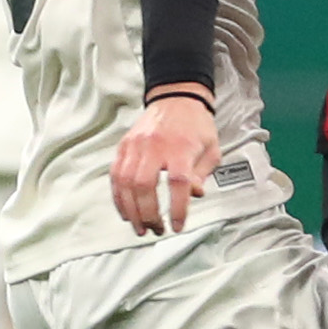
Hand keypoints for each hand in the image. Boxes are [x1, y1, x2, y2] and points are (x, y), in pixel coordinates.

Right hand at [110, 91, 221, 235]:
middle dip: (149, 214)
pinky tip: (126, 212)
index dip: (177, 207)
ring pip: (126, 183)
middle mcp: (154, 146)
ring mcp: (135, 146)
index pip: (178, 182)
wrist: (176, 98)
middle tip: (156, 229)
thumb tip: (194, 195)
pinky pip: (116, 176)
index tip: (177, 226)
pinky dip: (119, 197)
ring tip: (141, 227)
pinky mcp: (124, 146)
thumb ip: (202, 174)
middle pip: (145, 185)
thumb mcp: (211, 149)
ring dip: (131, 210)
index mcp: (180, 147)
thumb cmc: (196, 125)